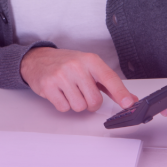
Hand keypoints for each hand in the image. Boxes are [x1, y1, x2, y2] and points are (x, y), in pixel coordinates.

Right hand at [20, 47, 137, 112]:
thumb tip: (129, 99)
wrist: (37, 59)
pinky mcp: (48, 85)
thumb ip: (109, 85)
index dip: (120, 93)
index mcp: (90, 60)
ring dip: (76, 104)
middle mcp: (76, 66)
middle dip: (91, 103)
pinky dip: (63, 104)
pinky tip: (59, 93)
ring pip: (79, 107)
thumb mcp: (89, 67)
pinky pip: (64, 107)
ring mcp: (61, 75)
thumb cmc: (66, 64)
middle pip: (94, 100)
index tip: (128, 104)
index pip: (109, 78)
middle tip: (83, 93)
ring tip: (69, 91)